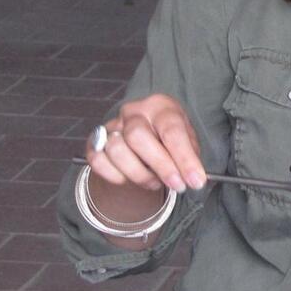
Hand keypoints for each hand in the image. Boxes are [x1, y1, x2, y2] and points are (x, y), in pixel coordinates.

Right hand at [87, 94, 205, 192]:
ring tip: (154, 182)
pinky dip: (114, 176)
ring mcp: (112, 125)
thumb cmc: (169, 137)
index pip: (171, 130)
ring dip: (138, 174)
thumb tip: (193, 179)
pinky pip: (98, 160)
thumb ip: (189, 157)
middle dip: (160, 166)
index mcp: (160, 106)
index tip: (195, 181)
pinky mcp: (95, 141)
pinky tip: (130, 179)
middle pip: (138, 136)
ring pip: (116, 150)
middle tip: (176, 185)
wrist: (146, 134)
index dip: (184, 158)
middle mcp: (133, 111)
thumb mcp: (186, 140)